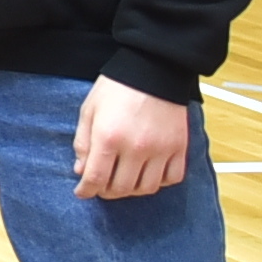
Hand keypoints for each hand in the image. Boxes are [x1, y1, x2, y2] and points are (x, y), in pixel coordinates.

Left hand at [73, 77, 192, 199]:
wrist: (153, 69)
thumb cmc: (117, 88)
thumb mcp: (89, 111)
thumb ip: (83, 142)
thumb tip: (81, 170)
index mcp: (108, 137)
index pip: (95, 178)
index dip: (86, 190)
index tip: (82, 192)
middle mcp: (136, 148)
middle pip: (120, 188)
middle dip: (106, 192)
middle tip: (100, 188)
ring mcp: (161, 149)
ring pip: (146, 188)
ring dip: (131, 191)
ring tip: (123, 182)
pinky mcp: (179, 147)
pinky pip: (172, 178)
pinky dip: (159, 183)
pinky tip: (148, 175)